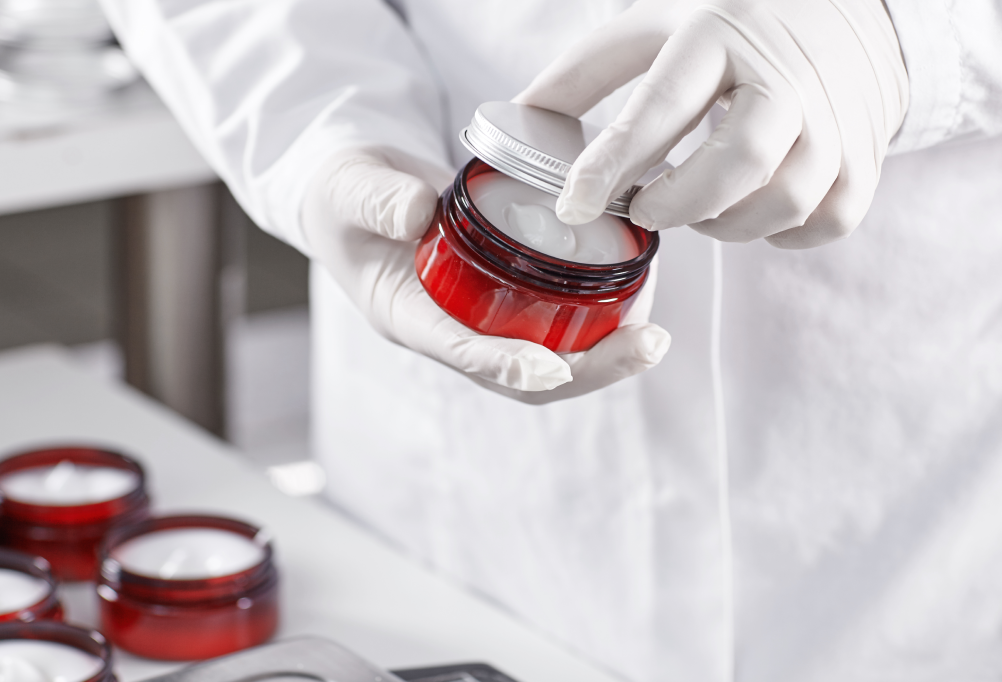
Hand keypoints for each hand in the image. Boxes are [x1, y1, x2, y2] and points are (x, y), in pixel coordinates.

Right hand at [300, 146, 670, 400]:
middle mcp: (450, 327)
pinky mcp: (504, 296)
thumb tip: (421, 211)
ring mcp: (480, 317)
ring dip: (604, 355)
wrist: (354, 194)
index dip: (506, 365)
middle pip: (523, 375)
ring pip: (548, 358)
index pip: (461, 351)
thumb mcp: (351, 188)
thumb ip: (380, 200)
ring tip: (654, 336)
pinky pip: (555, 323)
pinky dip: (599, 319)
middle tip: (647, 346)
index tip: (553, 368)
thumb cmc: (347, 194)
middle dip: (587, 369)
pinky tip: (638, 296)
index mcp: (408, 315)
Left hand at [514, 0, 908, 248]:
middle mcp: (785, 73)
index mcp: (720, 33)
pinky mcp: (866, 155)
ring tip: (697, 206)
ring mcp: (835, 116)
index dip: (613, 162)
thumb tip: (517, 117)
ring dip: (727, 224)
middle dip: (681, 202)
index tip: (573, 206)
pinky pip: (826, 220)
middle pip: (741, 159)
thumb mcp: (658, 26)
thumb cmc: (734, 26)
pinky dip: (782, 233)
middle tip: (646, 210)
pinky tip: (751, 210)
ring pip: (785, 198)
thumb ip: (586, 73)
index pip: (662, 105)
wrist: (851, 13)